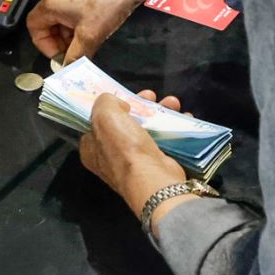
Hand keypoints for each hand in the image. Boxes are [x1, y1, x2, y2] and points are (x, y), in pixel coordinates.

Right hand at [27, 0, 146, 64]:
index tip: (60, 56)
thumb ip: (76, 56)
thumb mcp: (90, 36)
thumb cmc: (107, 2)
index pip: (33, 27)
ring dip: (72, 33)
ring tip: (89, 42)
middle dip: (60, 41)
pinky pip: (77, 10)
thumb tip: (69, 68)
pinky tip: (97, 29)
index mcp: (51, 3)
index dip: (44, 45)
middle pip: (49, 23)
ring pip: (64, 18)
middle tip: (75, 53)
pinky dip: (82, 23)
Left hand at [78, 90, 188, 222]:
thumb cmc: (124, 148)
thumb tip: (117, 104)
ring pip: (146, 129)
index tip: (122, 95)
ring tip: (172, 103)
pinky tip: (182, 117)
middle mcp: (110, 158)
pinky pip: (164, 141)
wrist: (154, 179)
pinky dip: (173, 127)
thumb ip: (105, 102)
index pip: (96, 123)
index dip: (108, 107)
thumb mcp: (105, 115)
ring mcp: (135, 163)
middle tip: (151, 95)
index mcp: (92, 149)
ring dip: (160, 112)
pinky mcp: (156, 165)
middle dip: (140, 105)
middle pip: (124, 123)